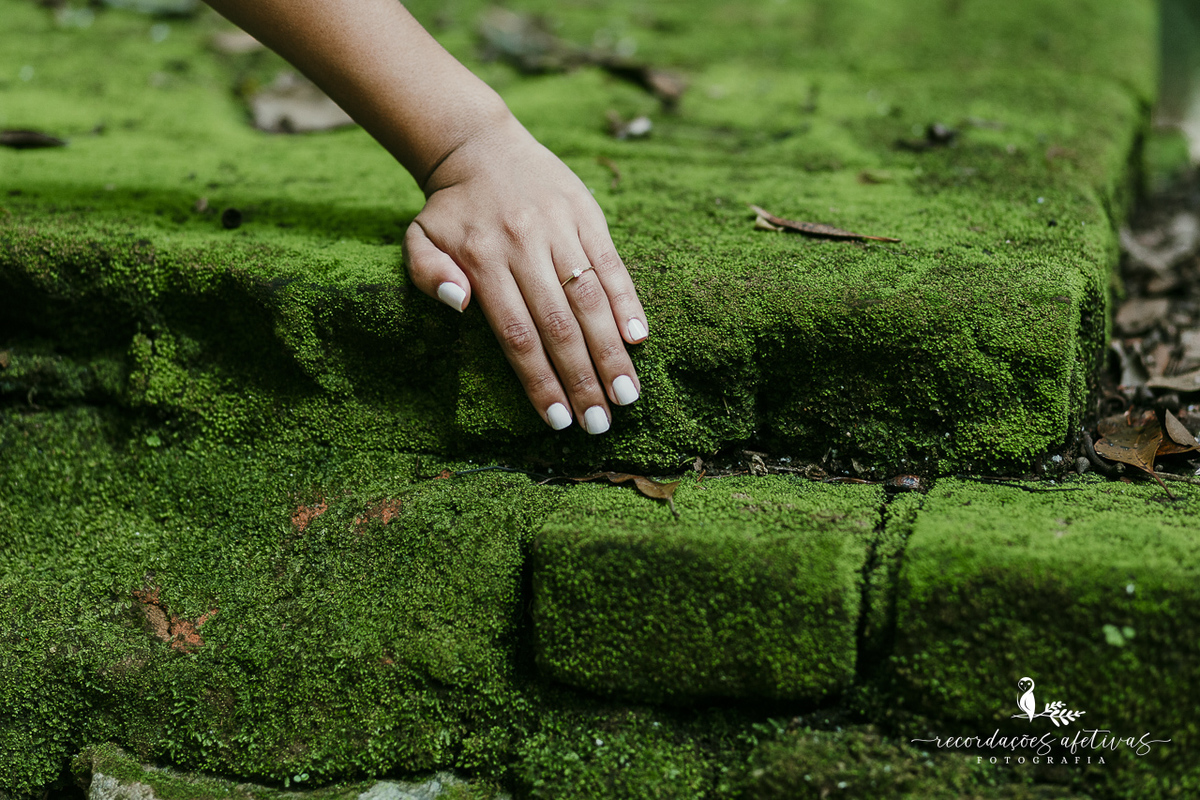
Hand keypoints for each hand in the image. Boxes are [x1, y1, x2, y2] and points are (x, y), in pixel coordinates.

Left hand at [403, 114, 648, 432]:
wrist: (480, 145)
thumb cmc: (451, 211)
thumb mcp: (419, 239)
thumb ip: (427, 275)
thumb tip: (457, 305)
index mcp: (483, 260)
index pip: (518, 335)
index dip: (541, 381)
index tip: (560, 421)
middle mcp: (524, 246)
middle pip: (560, 325)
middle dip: (583, 379)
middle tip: (601, 424)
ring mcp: (560, 229)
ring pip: (591, 299)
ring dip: (611, 351)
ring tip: (627, 394)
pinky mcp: (587, 215)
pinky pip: (611, 264)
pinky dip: (628, 301)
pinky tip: (640, 338)